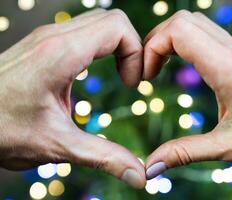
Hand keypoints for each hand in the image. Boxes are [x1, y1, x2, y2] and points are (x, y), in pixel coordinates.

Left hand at [0, 9, 145, 188]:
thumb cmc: (2, 131)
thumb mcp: (58, 145)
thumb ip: (104, 157)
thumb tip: (140, 175)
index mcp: (60, 55)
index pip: (116, 28)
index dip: (136, 53)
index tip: (132, 83)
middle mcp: (53, 37)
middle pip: (112, 20)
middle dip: (131, 48)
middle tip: (130, 79)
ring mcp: (46, 37)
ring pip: (99, 22)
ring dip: (117, 46)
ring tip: (120, 74)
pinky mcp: (43, 43)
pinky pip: (84, 31)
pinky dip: (102, 45)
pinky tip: (96, 69)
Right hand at [144, 10, 231, 178]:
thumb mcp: (227, 148)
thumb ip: (184, 153)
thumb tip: (149, 168)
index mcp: (227, 68)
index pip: (179, 31)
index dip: (152, 47)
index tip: (145, 77)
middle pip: (182, 20)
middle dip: (155, 41)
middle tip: (147, 72)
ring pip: (193, 23)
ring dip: (168, 40)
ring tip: (157, 69)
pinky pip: (203, 34)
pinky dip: (181, 44)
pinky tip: (177, 66)